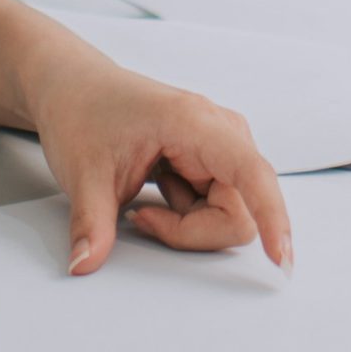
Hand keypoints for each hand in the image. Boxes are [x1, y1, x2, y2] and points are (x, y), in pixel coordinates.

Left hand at [24, 43, 293, 277]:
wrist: (69, 86)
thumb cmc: (80, 112)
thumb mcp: (82, 173)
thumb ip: (92, 225)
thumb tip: (83, 266)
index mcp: (193, 122)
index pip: (250, 172)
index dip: (271, 216)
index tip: (281, 259)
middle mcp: (217, 130)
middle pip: (237, 211)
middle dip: (191, 231)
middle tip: (139, 218)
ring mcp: (217, 145)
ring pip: (228, 213)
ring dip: (187, 223)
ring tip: (140, 201)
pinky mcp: (210, 159)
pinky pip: (216, 206)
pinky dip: (185, 215)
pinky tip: (153, 194)